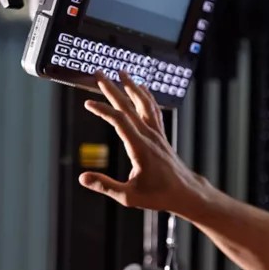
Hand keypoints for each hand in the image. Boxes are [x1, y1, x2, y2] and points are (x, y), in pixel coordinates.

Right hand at [78, 71, 202, 212]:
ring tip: (122, 72)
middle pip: (129, 106)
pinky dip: (146, 97)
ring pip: (144, 104)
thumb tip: (82, 178)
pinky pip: (154, 111)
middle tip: (99, 73)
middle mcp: (149, 136)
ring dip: (132, 87)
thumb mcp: (128, 197)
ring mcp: (157, 134)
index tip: (88, 103)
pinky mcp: (161, 136)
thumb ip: (105, 186)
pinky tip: (142, 89)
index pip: (119, 121)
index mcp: (140, 148)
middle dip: (112, 88)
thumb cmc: (159, 196)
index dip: (103, 110)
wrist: (186, 193)